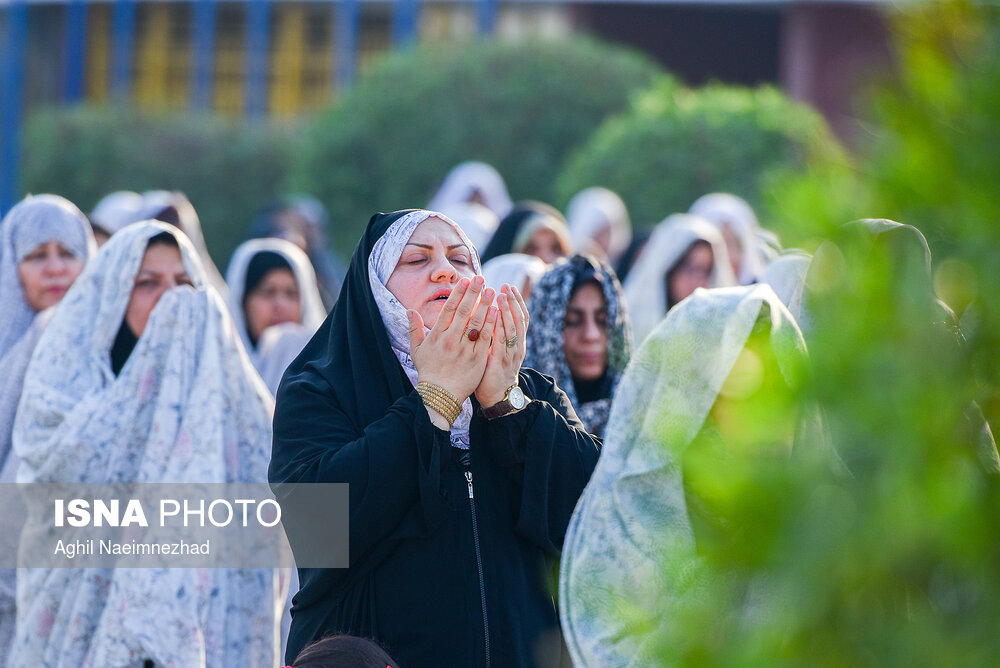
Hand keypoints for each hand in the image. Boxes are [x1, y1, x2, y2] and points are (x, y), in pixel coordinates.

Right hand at [408, 275, 498, 408]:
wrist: (439, 395)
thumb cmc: (428, 371)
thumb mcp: (417, 350)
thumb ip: (414, 328)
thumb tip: (410, 310)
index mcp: (437, 336)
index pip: (448, 310)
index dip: (457, 294)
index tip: (464, 281)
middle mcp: (451, 340)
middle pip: (464, 312)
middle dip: (473, 294)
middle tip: (481, 279)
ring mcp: (464, 350)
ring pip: (476, 323)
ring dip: (485, 305)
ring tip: (492, 291)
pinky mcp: (476, 359)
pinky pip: (485, 339)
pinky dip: (491, 325)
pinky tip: (497, 313)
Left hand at [475, 283, 527, 407]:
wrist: (498, 398)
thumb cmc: (494, 372)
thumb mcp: (498, 350)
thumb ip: (496, 333)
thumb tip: (490, 312)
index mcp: (517, 343)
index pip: (521, 318)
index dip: (517, 302)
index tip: (509, 286)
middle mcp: (517, 347)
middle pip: (519, 320)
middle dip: (513, 302)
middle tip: (506, 286)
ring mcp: (510, 355)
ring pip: (512, 329)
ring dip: (507, 311)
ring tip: (500, 296)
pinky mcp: (500, 363)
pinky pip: (501, 343)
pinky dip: (499, 328)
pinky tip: (494, 316)